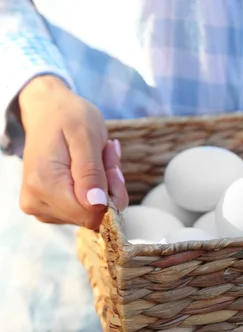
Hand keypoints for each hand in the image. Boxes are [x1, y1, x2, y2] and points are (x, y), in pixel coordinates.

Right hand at [18, 75, 127, 228]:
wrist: (47, 111)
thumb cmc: (68, 118)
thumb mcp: (87, 137)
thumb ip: (91, 173)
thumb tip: (96, 206)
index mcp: (44, 184)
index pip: (91, 214)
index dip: (110, 193)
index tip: (112, 164)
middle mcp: (37, 202)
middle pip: (93, 214)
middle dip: (108, 186)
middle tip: (106, 154)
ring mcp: (41, 207)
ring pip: (91, 212)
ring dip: (103, 185)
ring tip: (96, 157)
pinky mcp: (48, 208)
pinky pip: (84, 208)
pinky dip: (95, 188)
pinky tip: (90, 166)